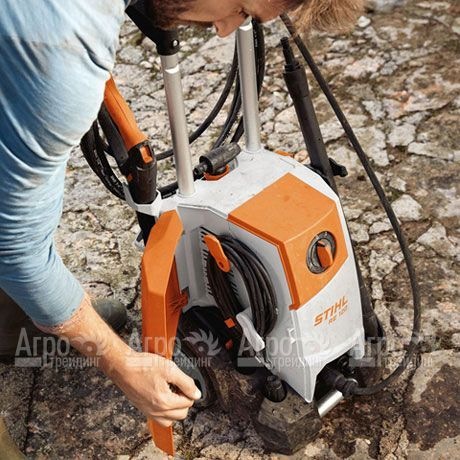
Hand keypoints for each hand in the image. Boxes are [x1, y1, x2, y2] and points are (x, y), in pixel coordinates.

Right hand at [35, 294, 200, 427]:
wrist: (122, 365)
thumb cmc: (142, 365)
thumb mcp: (169, 368)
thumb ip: (186, 382)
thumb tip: (197, 394)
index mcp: (164, 402)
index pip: (188, 403)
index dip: (190, 390)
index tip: (185, 381)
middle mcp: (156, 411)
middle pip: (181, 414)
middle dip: (184, 400)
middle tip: (179, 386)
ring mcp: (148, 411)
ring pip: (169, 419)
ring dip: (174, 408)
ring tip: (172, 391)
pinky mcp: (142, 408)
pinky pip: (158, 417)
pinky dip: (164, 410)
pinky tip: (162, 394)